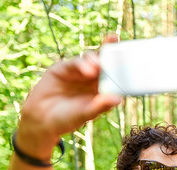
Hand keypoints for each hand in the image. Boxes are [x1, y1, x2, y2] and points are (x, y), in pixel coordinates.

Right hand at [17, 35, 121, 157]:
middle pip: (105, 61)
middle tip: (117, 43)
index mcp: (102, 89)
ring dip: (97, 60)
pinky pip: (75, 63)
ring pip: (91, 59)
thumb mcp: (85, 114)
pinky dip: (82, 64)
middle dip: (111, 51)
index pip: (116, 75)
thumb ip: (100, 106)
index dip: (124, 65)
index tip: (134, 58)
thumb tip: (118, 99)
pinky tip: (88, 70)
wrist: (41, 120)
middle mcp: (92, 78)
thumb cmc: (67, 119)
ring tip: (99, 67)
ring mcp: (78, 72)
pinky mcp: (63, 68)